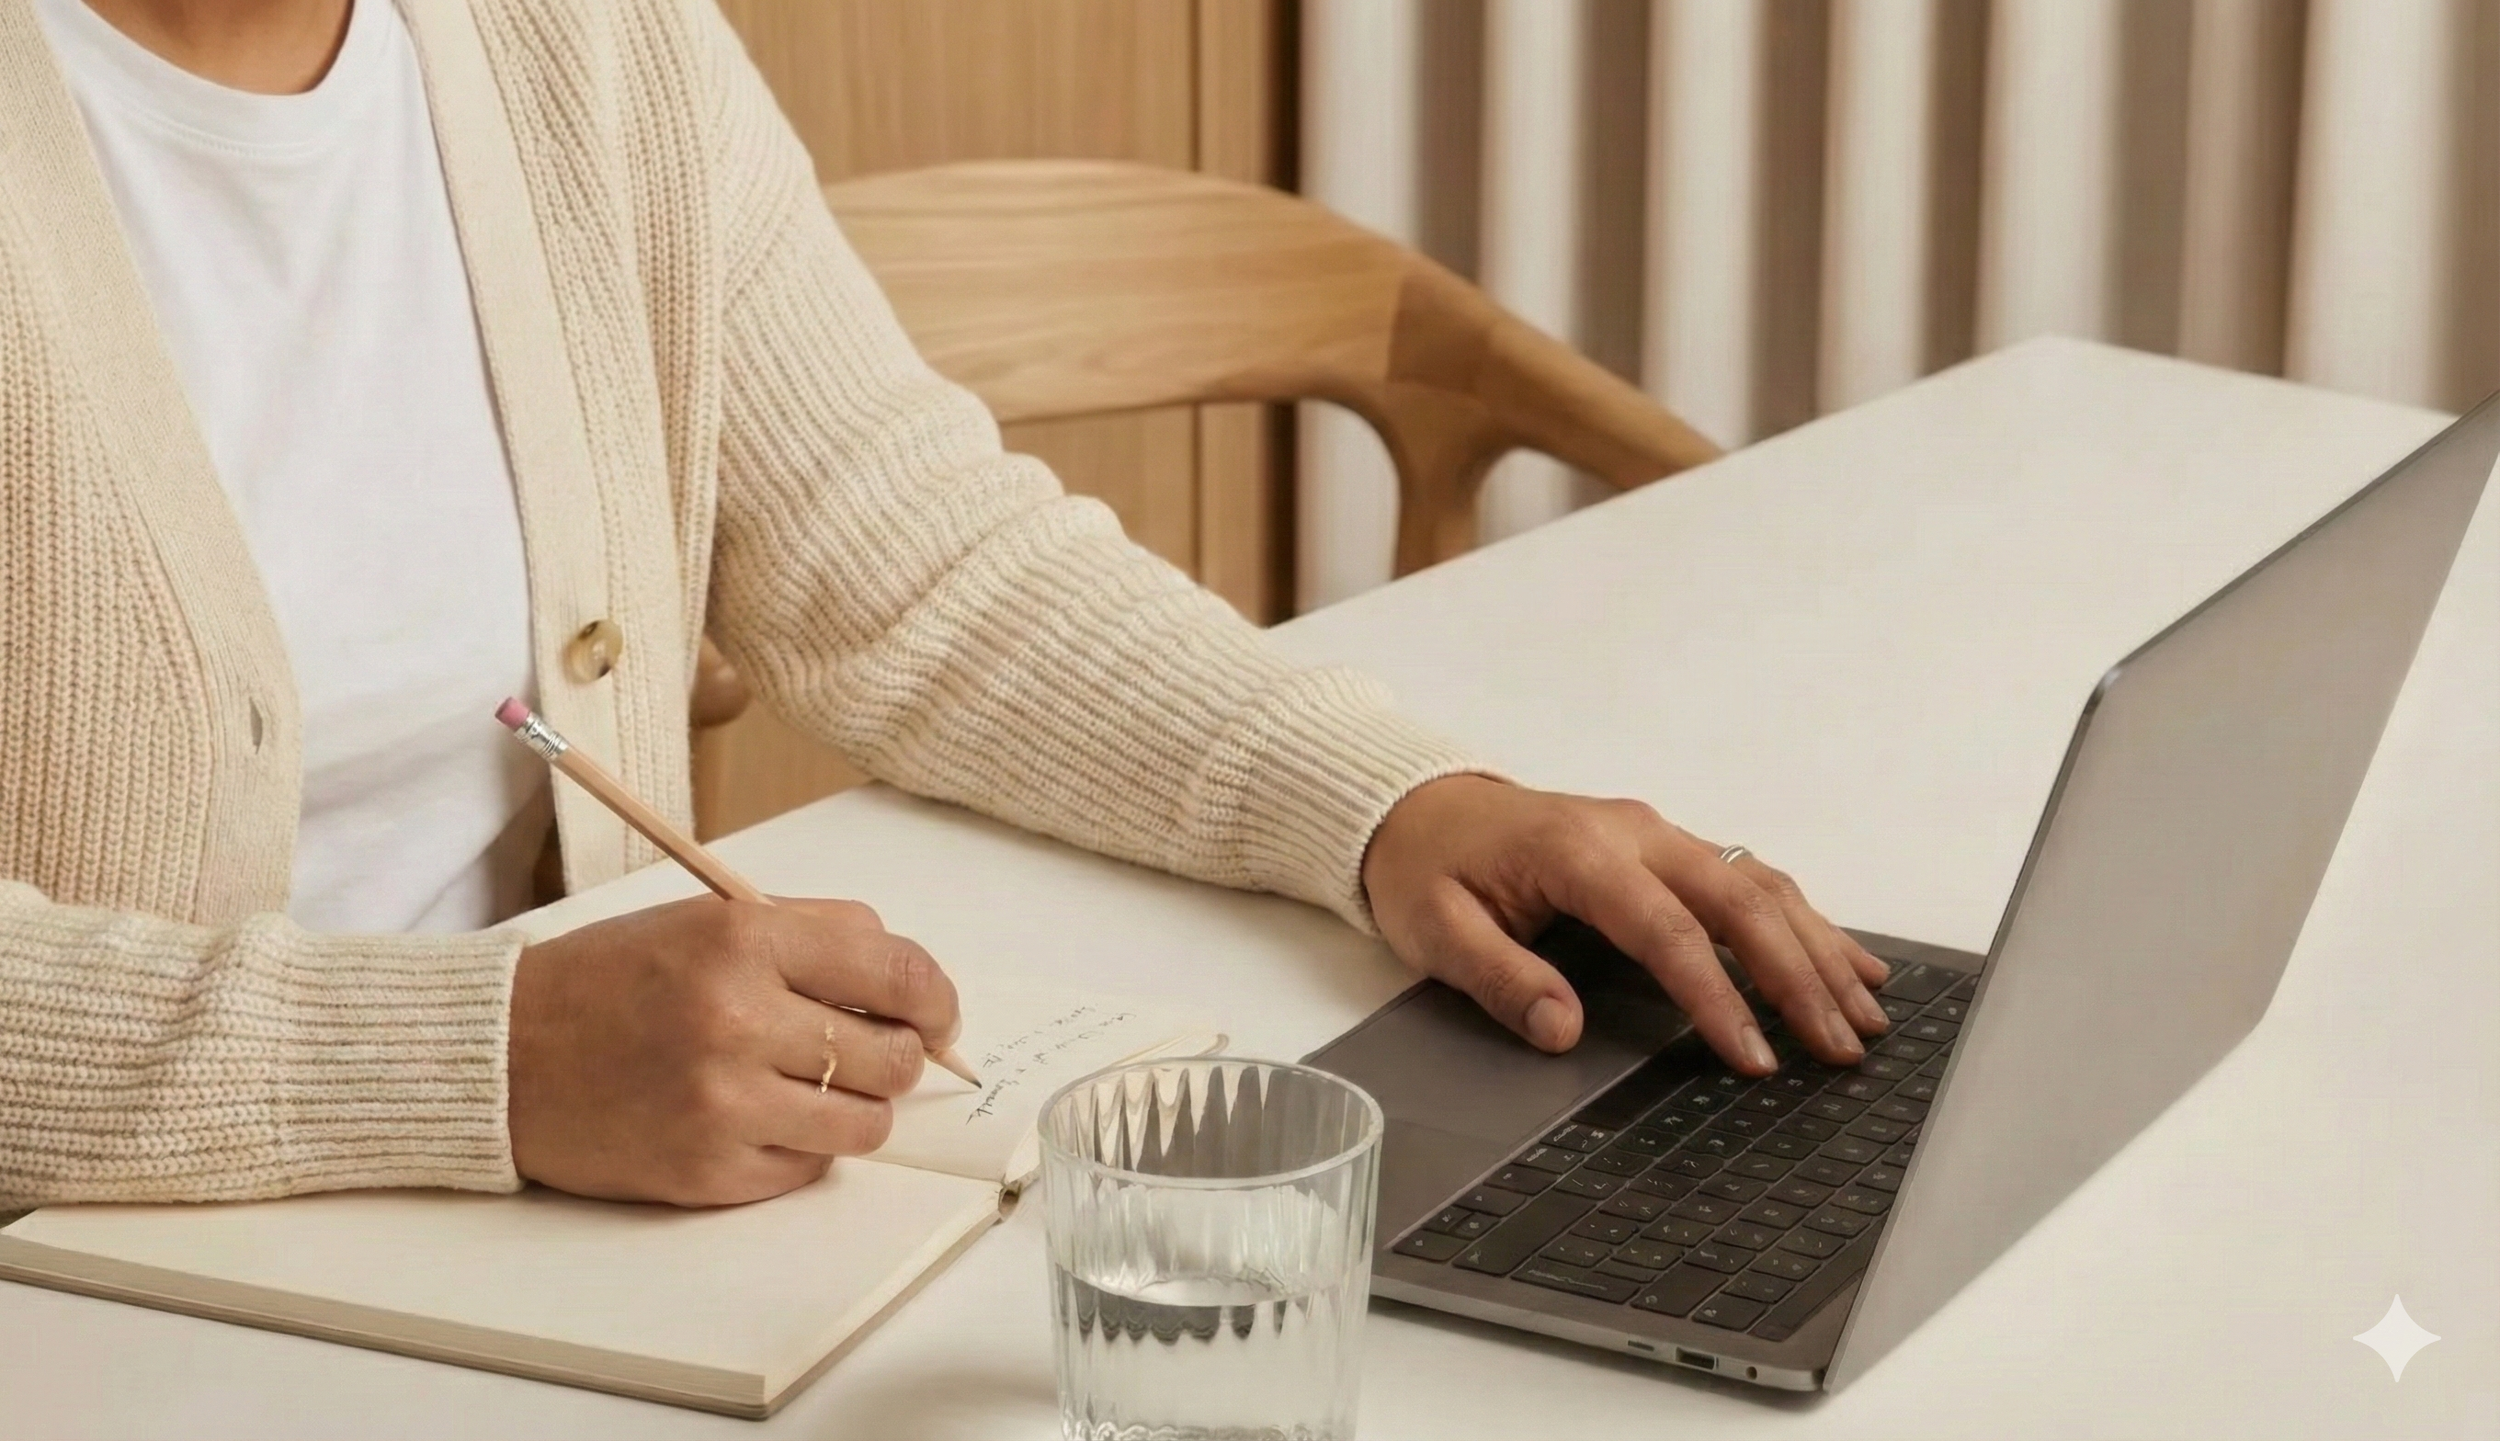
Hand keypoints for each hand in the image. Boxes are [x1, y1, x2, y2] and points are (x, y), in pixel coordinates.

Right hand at [507, 895, 960, 1205]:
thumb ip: (815, 938)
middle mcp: (739, 1020)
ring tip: (811, 1086)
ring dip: (856, 1107)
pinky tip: (756, 1117)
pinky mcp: (708, 1171)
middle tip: (868, 1051)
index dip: (936, 997)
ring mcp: (724, 1104)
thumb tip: (913, 986)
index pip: (897, 971)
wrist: (502, 1055)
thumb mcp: (709, 921)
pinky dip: (800, 1146)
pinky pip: (809, 1167)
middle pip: (894, 1056)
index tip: (937, 1013)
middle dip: (898, 1055)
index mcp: (744, 941)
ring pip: (866, 1122)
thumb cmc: (611, 980)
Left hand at [1360, 776, 1889, 1073]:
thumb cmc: (1428, 869)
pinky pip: (1751, 879)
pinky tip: (1849, 963)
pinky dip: (1805, 922)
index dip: (1716, 998)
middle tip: (1837, 1049)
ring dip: (1818, 950)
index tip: (1754, 1058)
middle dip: (1798, 978)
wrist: (1418, 807)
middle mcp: (1636, 833)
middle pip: (1739, 902)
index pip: (1666, 932)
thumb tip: (1562, 1031)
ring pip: (1760, 886)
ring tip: (1865, 1016)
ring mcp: (1659, 835)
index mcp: (1579, 852)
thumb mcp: (1436, 931)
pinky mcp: (1668, 847)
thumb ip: (1501, 979)